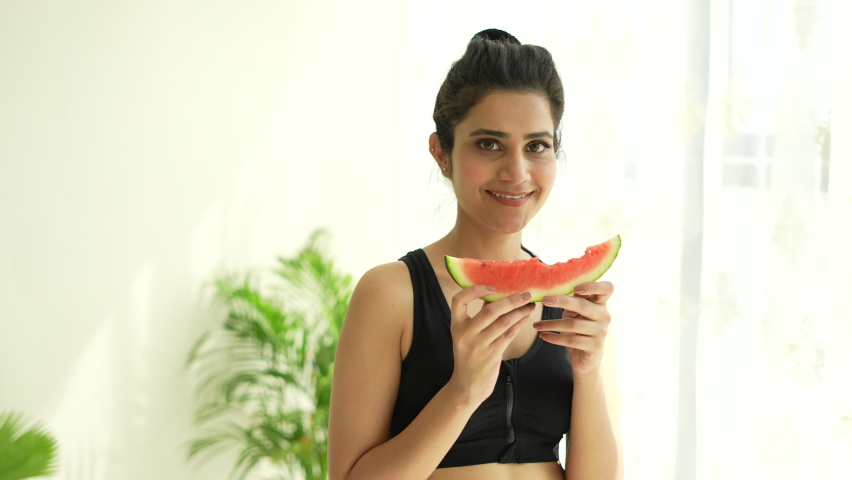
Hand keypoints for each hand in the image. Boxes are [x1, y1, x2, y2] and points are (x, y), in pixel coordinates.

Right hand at [446, 286, 534, 405]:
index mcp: (456, 326)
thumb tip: (497, 297)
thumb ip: (477, 320)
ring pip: (503, 322)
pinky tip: (526, 317)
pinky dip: (519, 324)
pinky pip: (509, 334)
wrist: (466, 387)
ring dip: (519, 311)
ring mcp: (479, 345)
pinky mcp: (492, 355)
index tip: (491, 286)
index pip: (458, 300)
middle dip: (510, 299)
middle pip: (489, 310)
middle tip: (525, 293)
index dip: (473, 290)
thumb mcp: (465, 337)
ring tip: (530, 304)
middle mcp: (465, 334)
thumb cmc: (468, 358)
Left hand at [533, 282, 613, 376]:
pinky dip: (554, 338)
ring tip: (536, 325)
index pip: (607, 288)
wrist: (585, 357)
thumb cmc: (578, 328)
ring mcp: (601, 331)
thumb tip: (556, 284)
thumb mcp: (575, 312)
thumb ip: (573, 299)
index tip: (576, 288)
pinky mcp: (595, 346)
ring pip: (573, 324)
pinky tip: (543, 335)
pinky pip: (571, 340)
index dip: (593, 286)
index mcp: (601, 303)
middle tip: (544, 300)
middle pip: (583, 305)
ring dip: (551, 324)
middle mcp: (604, 316)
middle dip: (561, 301)